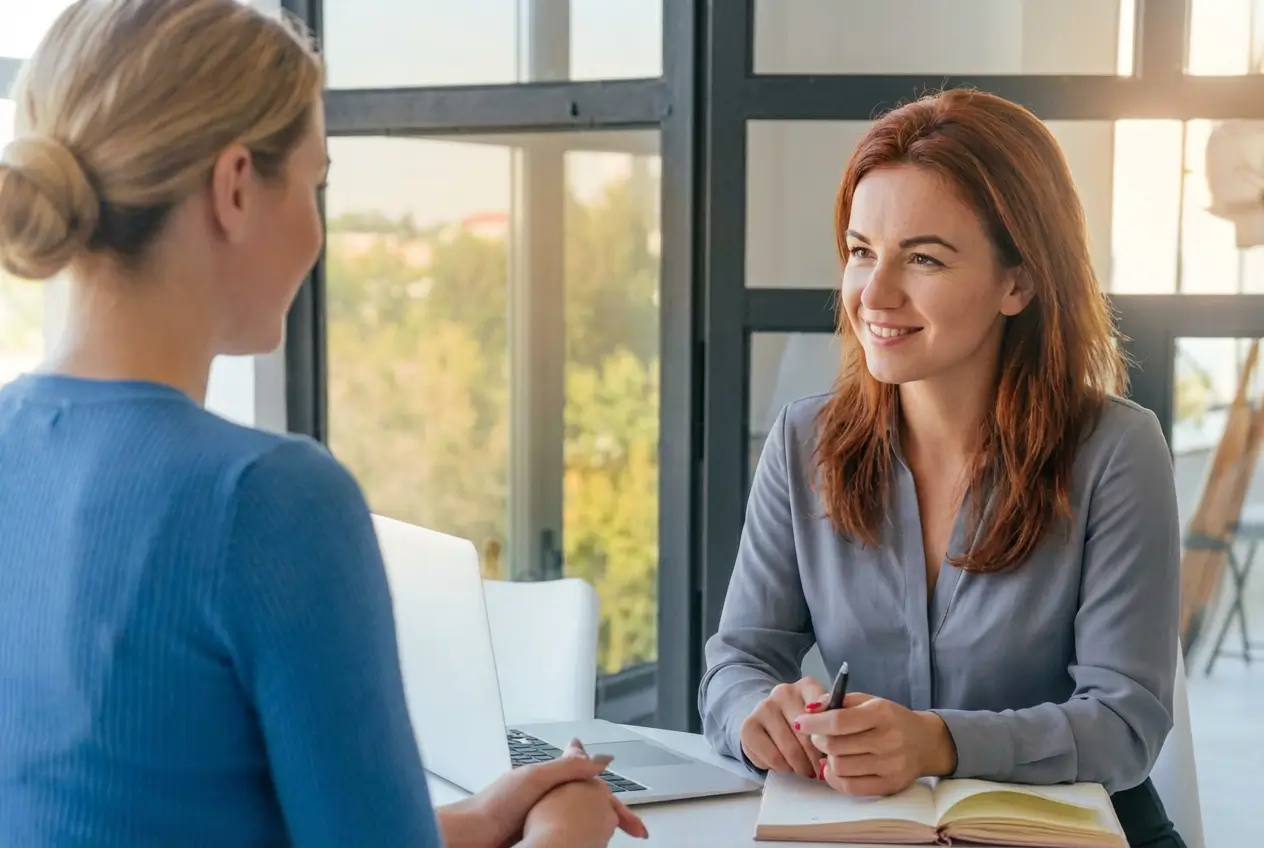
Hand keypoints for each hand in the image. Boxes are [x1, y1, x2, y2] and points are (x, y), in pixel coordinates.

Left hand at [439, 739, 646, 847]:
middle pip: (588, 803)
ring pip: (579, 822)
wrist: (472, 837)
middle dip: (611, 815)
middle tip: (631, 829)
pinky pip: (565, 836)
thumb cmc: (494, 806)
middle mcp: (545, 798)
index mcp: (546, 778)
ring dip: (597, 829)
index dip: (612, 797)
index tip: (630, 815)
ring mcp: (541, 819)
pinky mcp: (535, 838)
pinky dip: (579, 839)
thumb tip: (598, 761)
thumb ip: (567, 768)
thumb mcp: (536, 778)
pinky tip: (585, 843)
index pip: (589, 782)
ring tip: (612, 836)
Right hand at [739, 677, 828, 778]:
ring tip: (806, 771)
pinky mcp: (748, 726)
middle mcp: (783, 692)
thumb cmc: (801, 722)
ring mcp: (763, 707)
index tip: (834, 752)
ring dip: (801, 767)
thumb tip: (838, 747)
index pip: (826, 711)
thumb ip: (831, 724)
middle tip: (821, 771)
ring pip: (790, 748)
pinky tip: (786, 766)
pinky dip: (782, 768)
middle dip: (817, 759)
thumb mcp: (820, 718)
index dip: (832, 738)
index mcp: (807, 686)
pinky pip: (772, 757)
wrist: (766, 719)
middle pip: (807, 735)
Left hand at [793, 693, 957, 796]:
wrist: (925, 742)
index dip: (814, 723)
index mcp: (882, 714)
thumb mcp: (869, 701)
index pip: (839, 721)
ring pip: (840, 767)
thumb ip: (837, 702)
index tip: (800, 722)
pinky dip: (835, 778)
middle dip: (819, 740)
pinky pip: (851, 787)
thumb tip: (809, 709)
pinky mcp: (889, 786)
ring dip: (827, 759)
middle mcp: (888, 741)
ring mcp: (890, 766)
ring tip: (830, 751)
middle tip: (818, 736)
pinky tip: (834, 767)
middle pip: (835, 746)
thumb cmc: (890, 719)